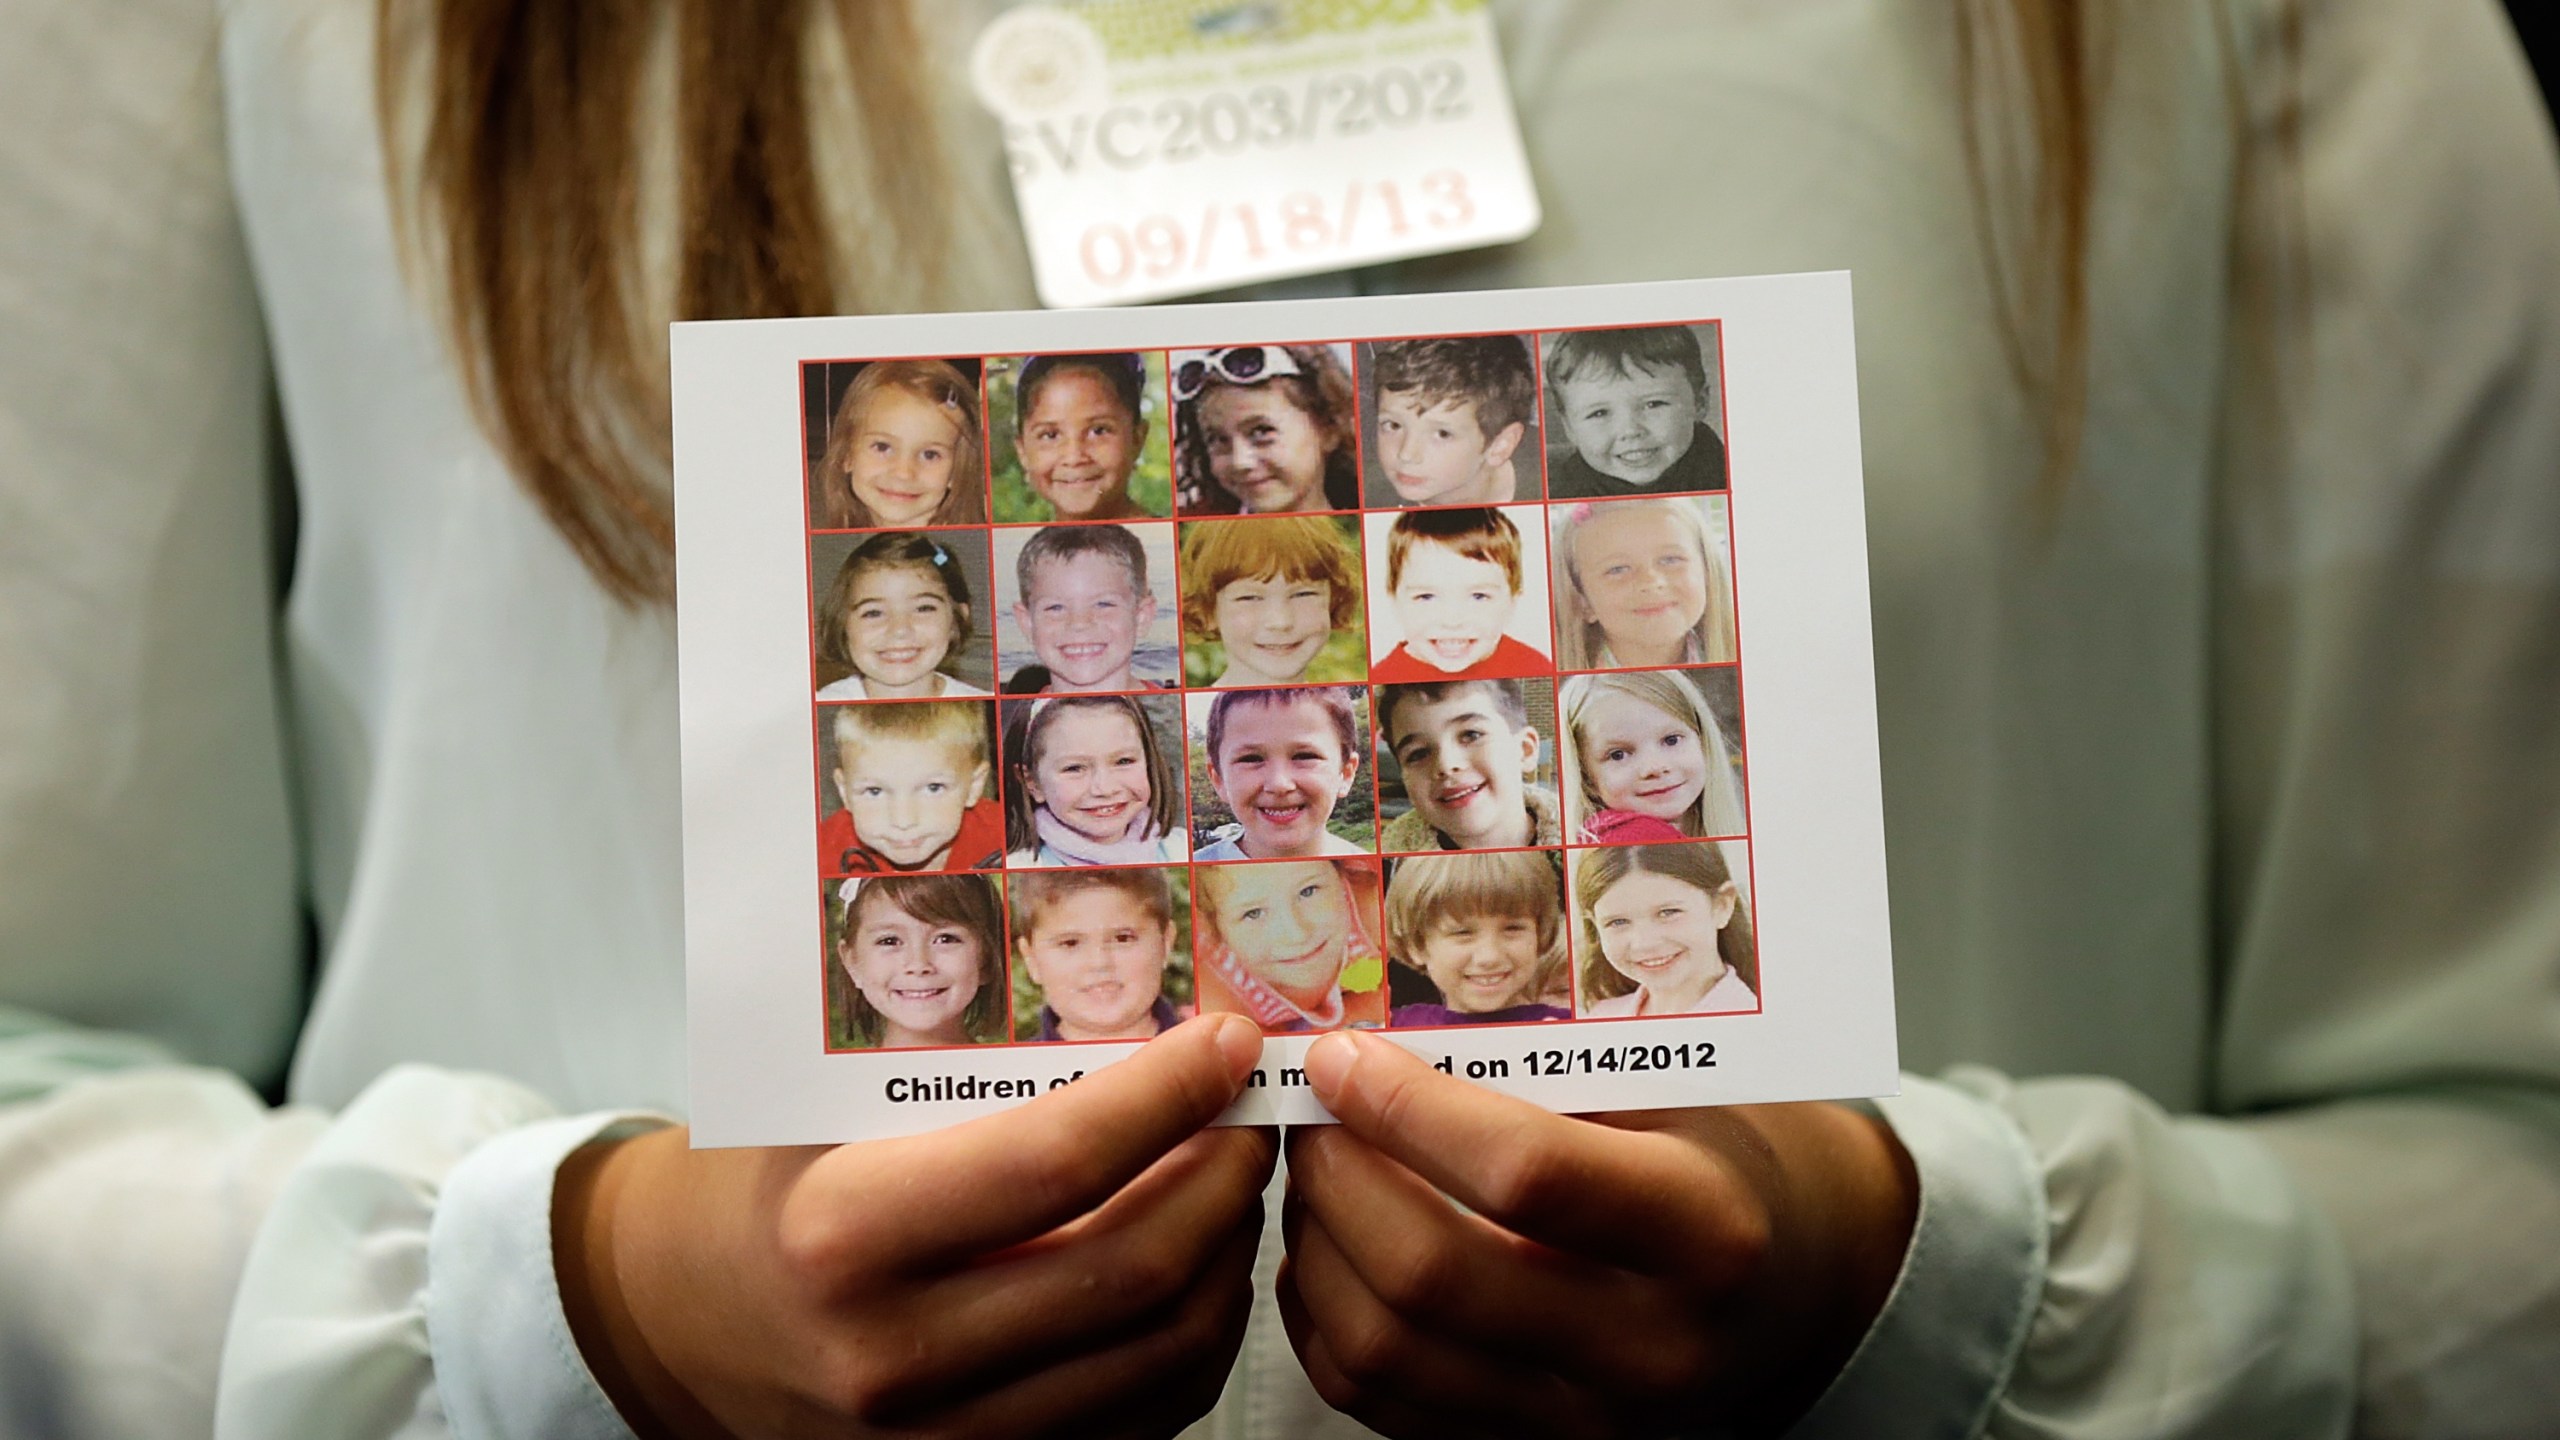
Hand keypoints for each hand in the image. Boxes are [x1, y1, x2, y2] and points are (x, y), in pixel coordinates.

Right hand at [554, 1014, 1277, 1439]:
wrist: (670, 1321)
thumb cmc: (758, 1187)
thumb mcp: (820, 1105)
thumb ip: (958, 1070)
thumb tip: (1137, 1016)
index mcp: (844, 1237)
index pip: (1057, 1163)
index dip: (1167, 1096)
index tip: (1225, 1042)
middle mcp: (895, 1357)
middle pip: (1132, 1268)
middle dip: (1225, 1175)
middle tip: (1254, 1110)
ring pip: (1160, 1357)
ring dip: (1228, 1257)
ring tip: (1236, 1179)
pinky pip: (1140, 1419)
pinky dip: (1196, 1340)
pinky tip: (1201, 1266)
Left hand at [1279, 1030, 1917, 1439]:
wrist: (1792, 1295)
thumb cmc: (1720, 1165)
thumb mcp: (1679, 1099)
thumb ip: (1551, 1076)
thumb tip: (1383, 1034)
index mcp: (1704, 1235)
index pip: (1525, 1174)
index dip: (1409, 1110)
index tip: (1344, 1059)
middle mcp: (1649, 1350)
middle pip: (1433, 1276)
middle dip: (1338, 1178)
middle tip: (1310, 1115)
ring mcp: (1587, 1424)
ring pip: (1386, 1351)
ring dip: (1316, 1247)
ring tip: (1316, 1174)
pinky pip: (1379, 1403)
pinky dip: (1326, 1321)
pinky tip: (1331, 1251)